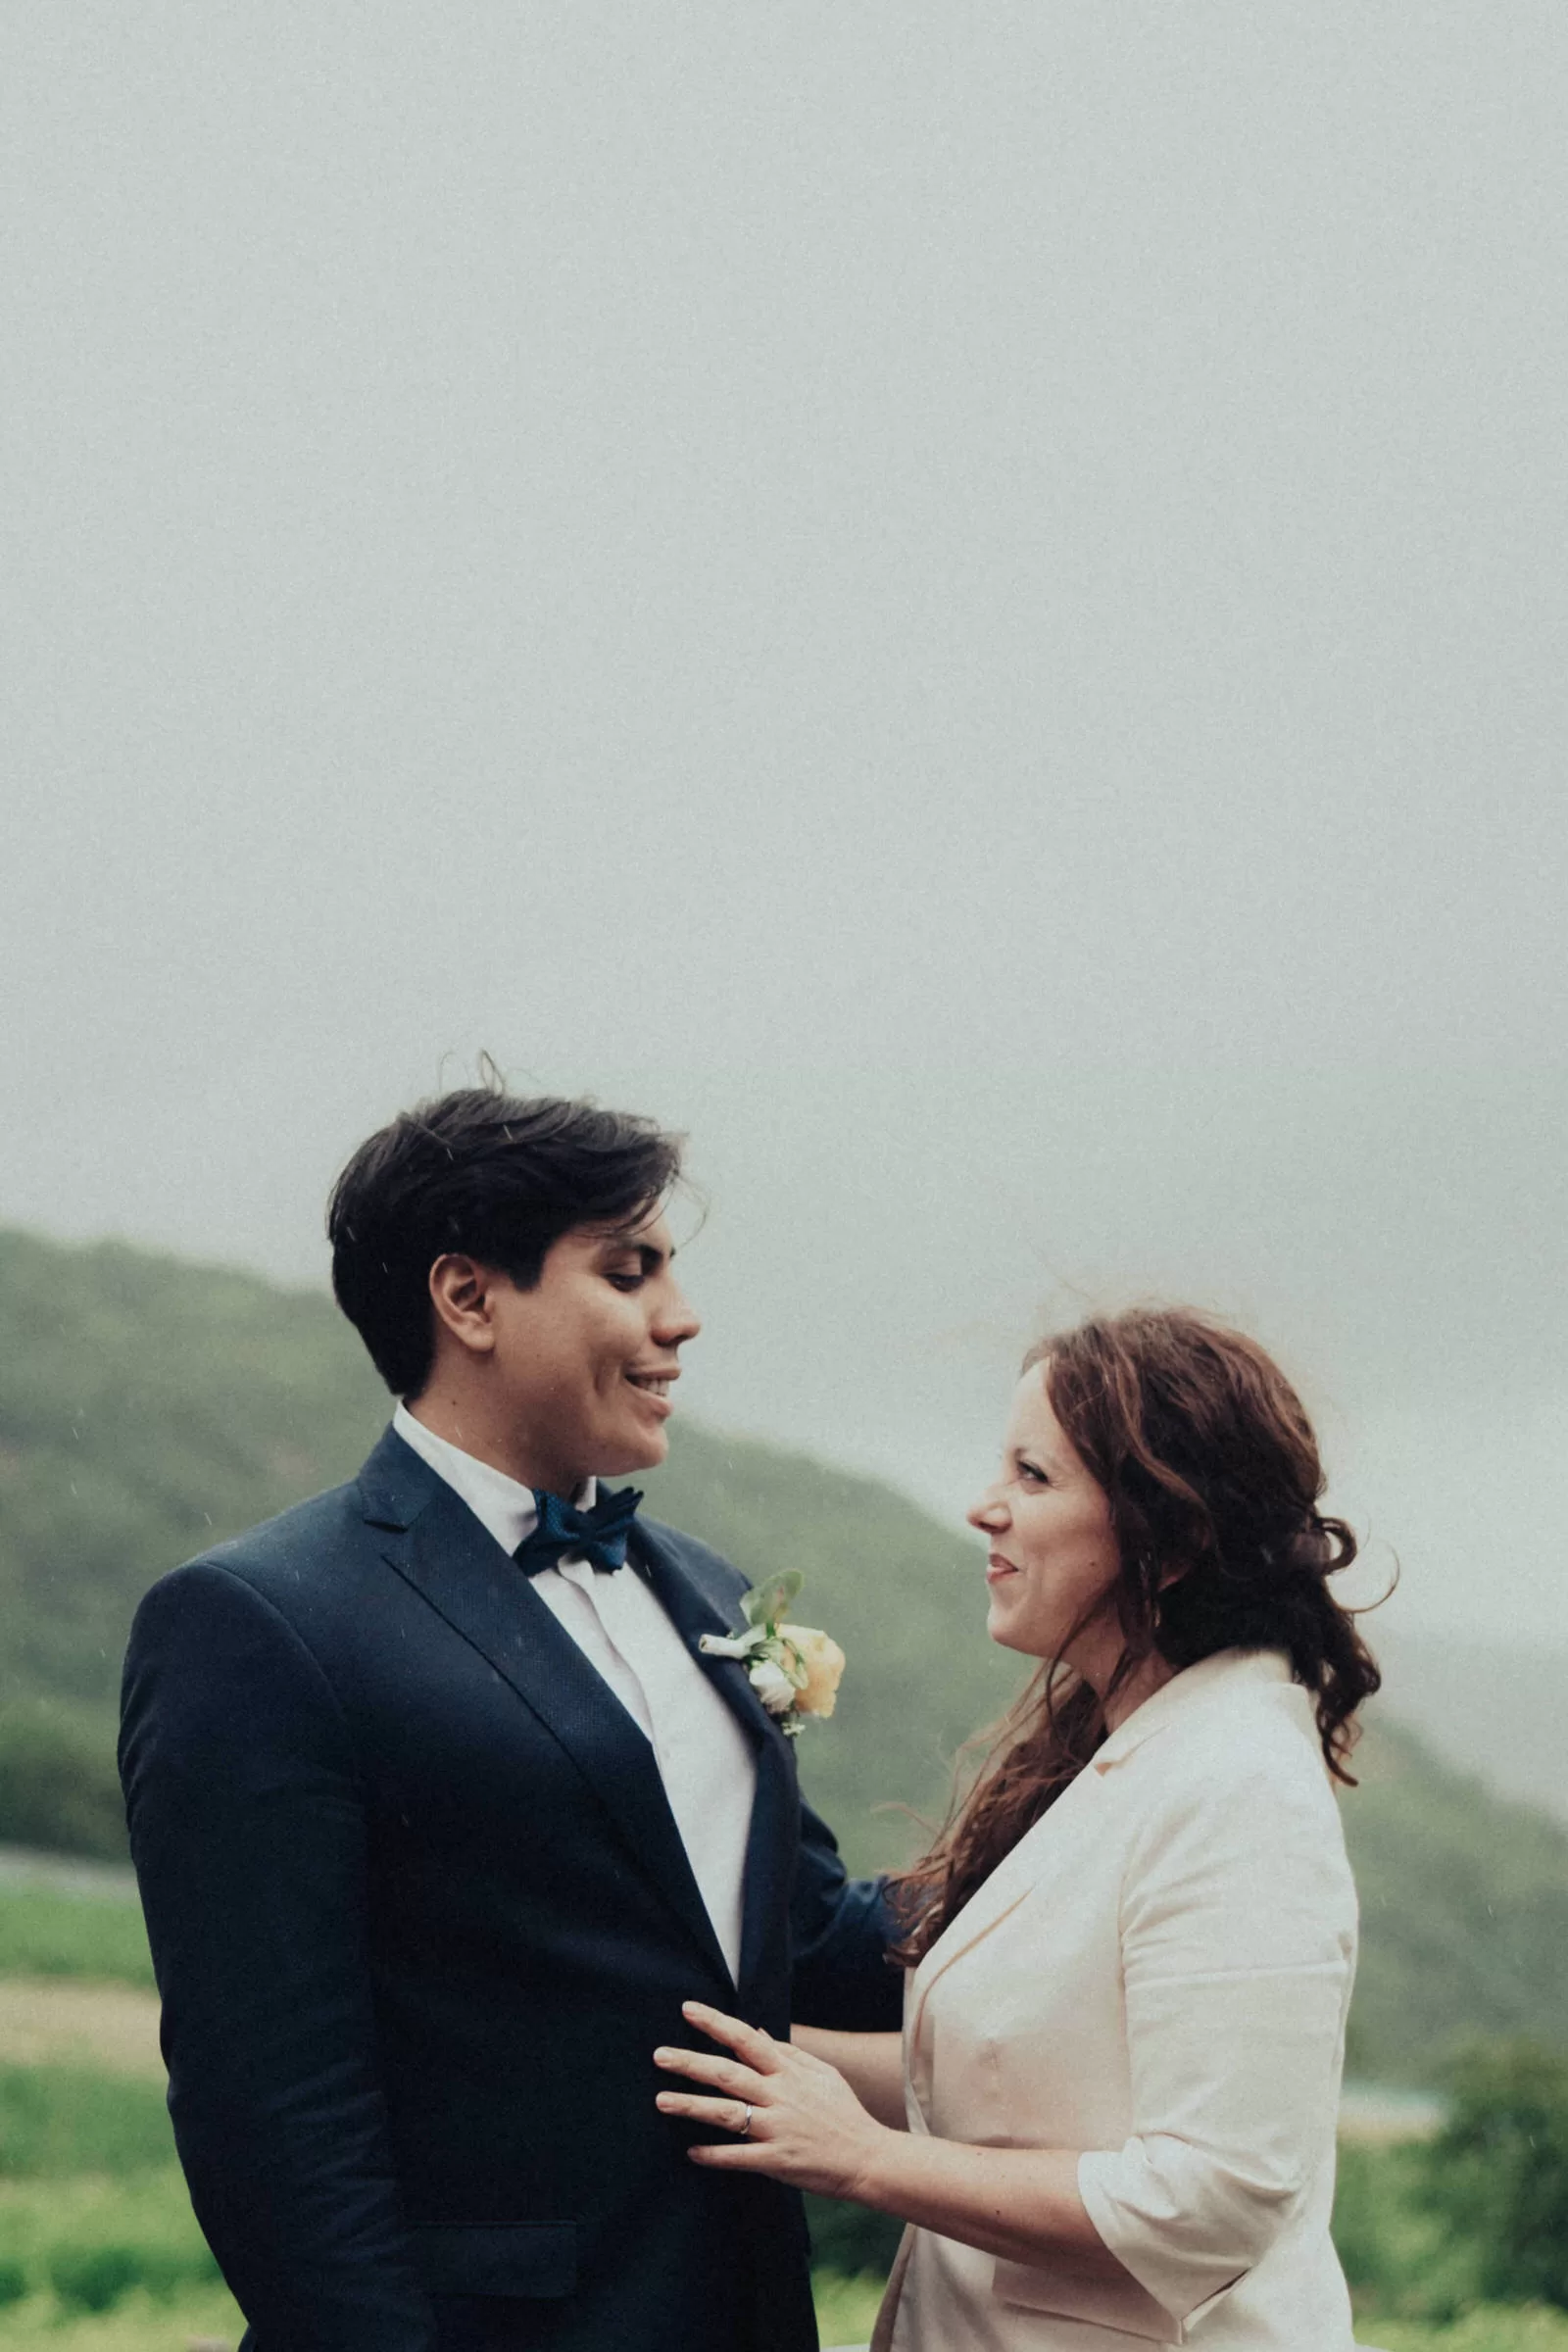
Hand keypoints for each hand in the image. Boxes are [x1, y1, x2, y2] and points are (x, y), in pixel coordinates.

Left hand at [655, 2000, 891, 2199]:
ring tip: (661, 2100)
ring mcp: (777, 2128)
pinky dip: (714, 2154)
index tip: (688, 2010)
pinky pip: (739, 2157)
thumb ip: (789, 2054)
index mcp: (789, 2072)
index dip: (716, 2024)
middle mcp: (780, 2096)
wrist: (868, 2158)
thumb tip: (756, 2033)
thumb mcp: (822, 2075)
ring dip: (691, 2106)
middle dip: (691, 2063)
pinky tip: (692, 2152)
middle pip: (728, 2074)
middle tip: (659, 2055)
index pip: (745, 2040)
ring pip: (726, 2113)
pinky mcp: (777, 2161)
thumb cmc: (844, 2113)